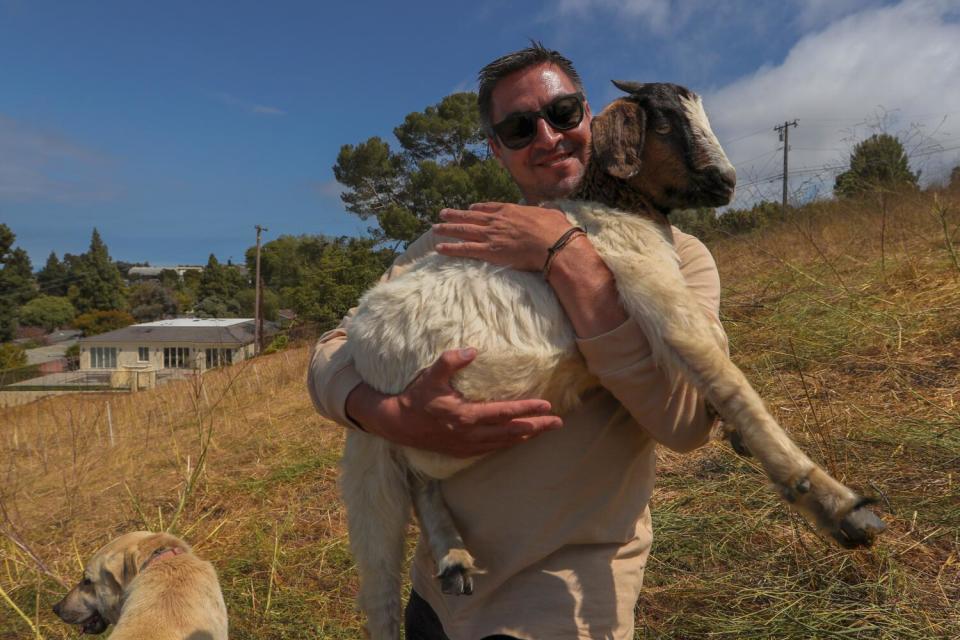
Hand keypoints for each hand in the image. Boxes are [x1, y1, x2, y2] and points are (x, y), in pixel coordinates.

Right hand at [346, 347, 561, 456]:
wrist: (397, 424)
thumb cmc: (416, 397)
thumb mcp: (431, 375)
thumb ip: (451, 361)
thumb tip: (473, 350)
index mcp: (466, 415)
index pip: (505, 412)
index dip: (527, 409)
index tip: (547, 405)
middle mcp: (471, 433)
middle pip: (511, 432)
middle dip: (536, 427)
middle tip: (558, 423)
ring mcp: (467, 445)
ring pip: (504, 443)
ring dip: (525, 437)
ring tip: (543, 430)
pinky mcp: (461, 451)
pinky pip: (491, 449)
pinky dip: (508, 444)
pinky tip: (516, 440)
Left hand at [433, 202, 573, 271]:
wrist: (554, 244)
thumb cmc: (557, 230)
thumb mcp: (552, 213)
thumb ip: (548, 210)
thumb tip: (553, 209)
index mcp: (511, 210)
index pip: (489, 208)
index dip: (477, 208)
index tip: (469, 207)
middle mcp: (497, 221)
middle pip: (471, 216)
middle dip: (455, 215)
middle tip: (442, 213)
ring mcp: (491, 235)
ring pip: (464, 230)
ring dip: (448, 229)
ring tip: (435, 228)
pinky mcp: (489, 251)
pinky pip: (465, 249)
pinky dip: (451, 248)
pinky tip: (439, 247)